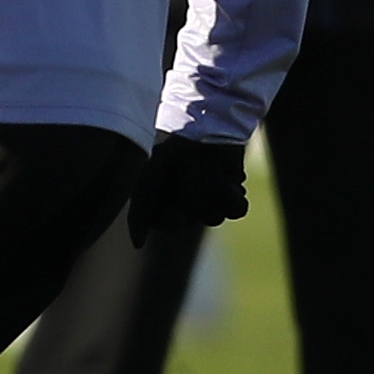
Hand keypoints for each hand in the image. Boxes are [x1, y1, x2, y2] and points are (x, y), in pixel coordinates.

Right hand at [130, 134, 248, 245]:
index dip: (172, 213)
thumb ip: (139, 211)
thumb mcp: (150, 178)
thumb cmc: (174, 150)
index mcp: (163, 205)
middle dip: (193, 191)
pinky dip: (232, 191)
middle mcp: (186, 209)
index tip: (173, 196)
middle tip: (191, 166)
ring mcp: (211, 206)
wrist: (209, 128)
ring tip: (209, 165)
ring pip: (214, 216)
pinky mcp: (234, 199)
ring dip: (213, 185)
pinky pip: (236, 210)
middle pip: (194, 220)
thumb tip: (137, 245)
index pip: (168, 225)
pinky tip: (227, 176)